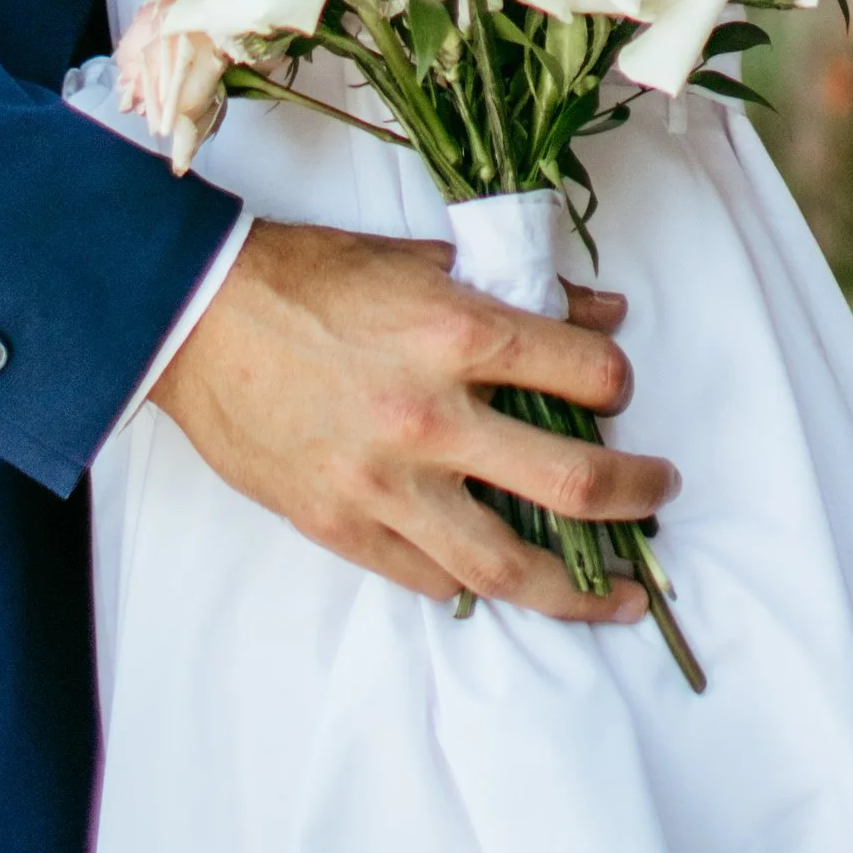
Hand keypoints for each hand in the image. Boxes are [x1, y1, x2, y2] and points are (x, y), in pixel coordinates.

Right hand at [152, 222, 671, 623]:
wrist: (193, 317)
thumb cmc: (301, 276)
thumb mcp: (412, 259)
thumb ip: (509, 289)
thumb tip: (597, 313)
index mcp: (454, 332)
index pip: (585, 373)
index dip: (616, 382)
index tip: (616, 391)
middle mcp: (431, 417)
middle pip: (574, 483)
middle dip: (637, 494)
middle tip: (659, 494)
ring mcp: (387, 485)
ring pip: (510, 564)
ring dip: (581, 587)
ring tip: (618, 593)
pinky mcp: (344, 528)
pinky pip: (429, 578)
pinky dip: (473, 581)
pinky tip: (501, 579)